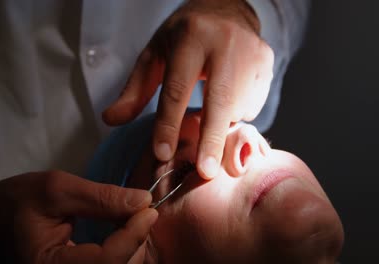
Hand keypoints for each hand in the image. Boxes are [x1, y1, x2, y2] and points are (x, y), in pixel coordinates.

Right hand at [0, 171, 157, 263]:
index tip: (149, 210)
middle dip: (135, 240)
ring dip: (132, 245)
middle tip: (142, 211)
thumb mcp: (57, 189)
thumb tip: (143, 200)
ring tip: (133, 217)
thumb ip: (101, 197)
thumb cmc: (18, 201)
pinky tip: (124, 229)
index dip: (133, 235)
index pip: (106, 260)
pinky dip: (122, 250)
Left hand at [103, 0, 273, 179]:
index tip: (162, 154)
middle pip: (219, 100)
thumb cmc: (184, 36)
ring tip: (212, 117)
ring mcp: (252, 52)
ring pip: (238, 105)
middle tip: (206, 172)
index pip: (177, 88)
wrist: (227, 9)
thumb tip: (110, 120)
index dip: (168, 123)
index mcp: (191, 38)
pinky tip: (229, 99)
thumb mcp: (155, 55)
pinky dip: (239, 112)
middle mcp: (225, 42)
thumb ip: (135, 90)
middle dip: (211, 140)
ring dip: (223, 124)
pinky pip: (254, 102)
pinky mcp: (268, 61)